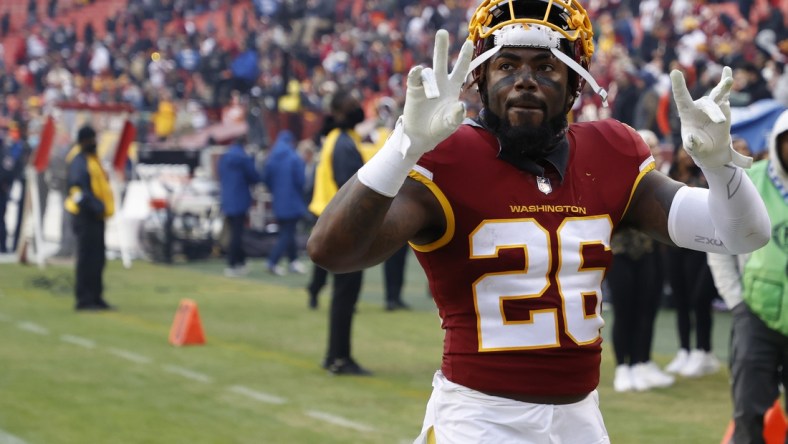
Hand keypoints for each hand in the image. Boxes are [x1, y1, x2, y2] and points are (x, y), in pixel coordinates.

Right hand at [398, 29, 472, 157]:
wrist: (421, 136)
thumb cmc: (439, 129)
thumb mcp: (450, 124)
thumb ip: (456, 116)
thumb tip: (460, 105)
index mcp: (453, 88)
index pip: (461, 69)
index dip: (465, 56)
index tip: (469, 42)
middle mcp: (439, 83)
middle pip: (441, 61)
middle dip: (441, 46)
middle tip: (441, 32)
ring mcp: (426, 86)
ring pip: (428, 73)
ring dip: (431, 84)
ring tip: (432, 97)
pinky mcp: (413, 90)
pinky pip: (415, 78)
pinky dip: (416, 73)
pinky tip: (417, 71)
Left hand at [670, 66, 751, 168]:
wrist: (711, 147)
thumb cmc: (697, 145)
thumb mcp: (693, 148)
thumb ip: (692, 144)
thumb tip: (691, 138)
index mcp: (686, 112)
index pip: (681, 97)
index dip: (678, 86)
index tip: (674, 72)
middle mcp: (698, 106)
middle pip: (707, 104)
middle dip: (714, 112)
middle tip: (720, 122)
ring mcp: (712, 104)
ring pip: (717, 95)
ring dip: (723, 88)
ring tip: (728, 81)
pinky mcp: (723, 106)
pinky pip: (725, 94)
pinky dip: (726, 82)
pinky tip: (727, 69)